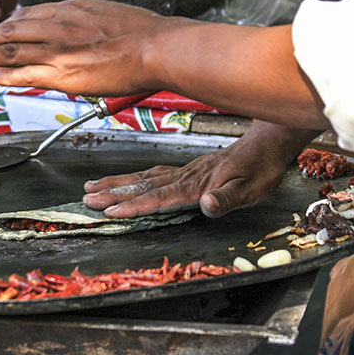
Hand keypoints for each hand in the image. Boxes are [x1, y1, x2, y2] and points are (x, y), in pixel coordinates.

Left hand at [0, 0, 184, 95]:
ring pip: (11, 50)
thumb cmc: (140, 32)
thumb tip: (72, 24)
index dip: (5, 24)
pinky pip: (27, 73)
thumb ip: (81, 18)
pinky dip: (5, 73)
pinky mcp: (64, 74)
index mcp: (69, 9)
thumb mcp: (104, 11)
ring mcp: (59, 50)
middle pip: (11, 31)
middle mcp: (58, 26)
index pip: (27, 15)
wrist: (157, 47)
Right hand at [82, 121, 319, 217]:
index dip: (133, 204)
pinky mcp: (187, 169)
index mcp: (195, 184)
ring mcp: (183, 171)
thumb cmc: (260, 169)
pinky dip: (133, 177)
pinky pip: (152, 173)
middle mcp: (184, 176)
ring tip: (92, 186)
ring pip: (143, 177)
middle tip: (86, 198)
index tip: (109, 210)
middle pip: (141, 184)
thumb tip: (207, 206)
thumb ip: (227, 199)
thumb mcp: (250, 189)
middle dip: (112, 192)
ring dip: (116, 183)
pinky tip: (126, 180)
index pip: (157, 197)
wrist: (267, 144)